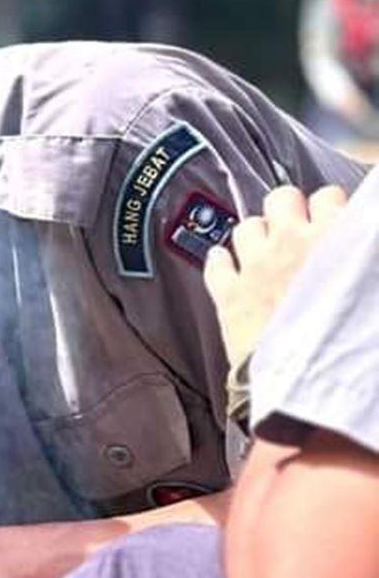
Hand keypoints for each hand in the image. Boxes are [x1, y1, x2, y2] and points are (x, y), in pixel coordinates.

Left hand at [205, 185, 351, 368]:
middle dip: (288, 209)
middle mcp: (290, 241)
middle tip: (295, 228)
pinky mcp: (227, 293)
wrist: (311, 381)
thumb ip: (363, 259)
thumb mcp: (370, 288)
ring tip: (265, 251)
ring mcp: (254, 265)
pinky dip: (220, 262)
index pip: (329, 196)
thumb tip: (360, 244)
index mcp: (335, 235)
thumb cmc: (347, 341)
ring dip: (255, 234)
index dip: (329, 208)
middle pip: (281, 198)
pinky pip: (214, 262)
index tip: (331, 221)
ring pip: (245, 226)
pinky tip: (227, 266)